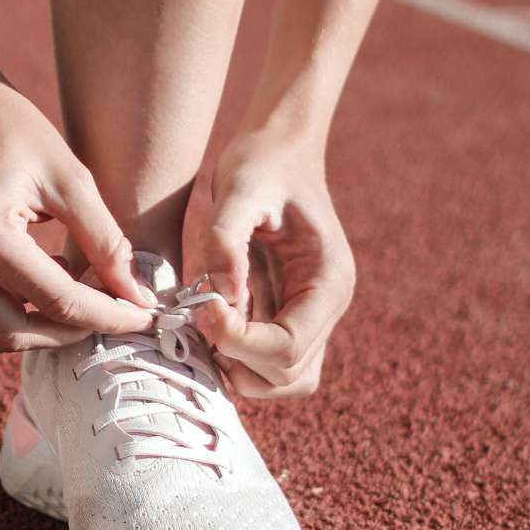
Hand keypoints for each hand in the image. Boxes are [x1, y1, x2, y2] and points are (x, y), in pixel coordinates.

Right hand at [0, 64, 156, 355]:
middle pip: (15, 334)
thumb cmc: (11, 128)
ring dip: (33, 331)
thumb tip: (137, 298)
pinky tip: (39, 281)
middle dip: (68, 333)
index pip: (58, 301)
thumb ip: (105, 242)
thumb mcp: (71, 177)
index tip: (144, 316)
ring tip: (72, 296)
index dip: (109, 315)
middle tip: (109, 312)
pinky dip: (6, 313)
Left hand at [196, 129, 354, 399]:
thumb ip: (226, 240)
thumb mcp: (240, 188)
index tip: (203, 309)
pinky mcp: (287, 316)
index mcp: (328, 280)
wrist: (277, 150)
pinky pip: (267, 363)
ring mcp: (310, 316)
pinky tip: (210, 320)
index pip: (290, 347)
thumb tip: (220, 296)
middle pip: (288, 374)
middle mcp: (326, 307)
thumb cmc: (261, 164)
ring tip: (205, 322)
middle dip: (238, 358)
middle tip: (201, 316)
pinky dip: (236, 357)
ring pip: (280, 380)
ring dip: (237, 366)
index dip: (241, 342)